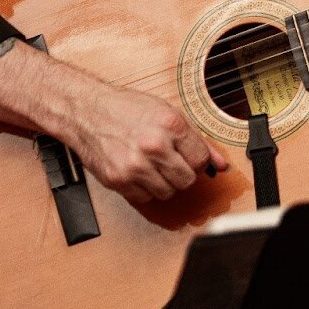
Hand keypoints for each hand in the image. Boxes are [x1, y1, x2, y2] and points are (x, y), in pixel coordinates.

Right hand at [0, 39, 230, 203]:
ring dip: (164, 183)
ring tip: (153, 165)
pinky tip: (139, 172)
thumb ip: (197, 140)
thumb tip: (221, 163)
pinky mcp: (119, 181)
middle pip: (187, 180)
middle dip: (182, 173)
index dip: (196, 159)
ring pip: (168, 193)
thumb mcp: (166, 113)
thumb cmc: (125, 109)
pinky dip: (145, 190)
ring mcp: (135, 166)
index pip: (200, 159)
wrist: (86, 111)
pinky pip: (145, 199)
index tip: (188, 156)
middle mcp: (154, 146)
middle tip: (170, 161)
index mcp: (170, 125)